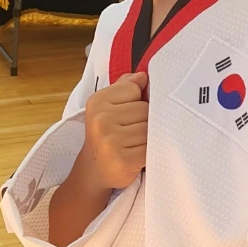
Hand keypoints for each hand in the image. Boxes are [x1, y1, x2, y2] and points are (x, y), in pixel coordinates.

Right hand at [80, 71, 148, 190]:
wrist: (95, 170)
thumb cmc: (107, 134)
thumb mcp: (108, 106)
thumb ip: (125, 87)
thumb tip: (143, 76)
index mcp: (97, 102)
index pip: (135, 88)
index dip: (136, 101)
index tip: (126, 114)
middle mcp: (101, 120)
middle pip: (145, 109)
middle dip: (144, 120)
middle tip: (131, 132)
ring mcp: (111, 141)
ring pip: (150, 128)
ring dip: (148, 137)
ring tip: (134, 144)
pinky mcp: (124, 160)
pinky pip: (152, 147)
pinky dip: (150, 151)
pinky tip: (138, 155)